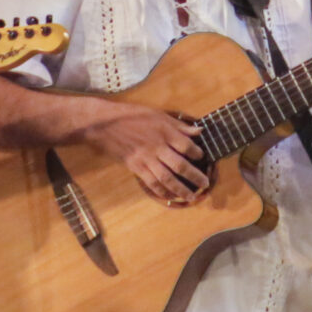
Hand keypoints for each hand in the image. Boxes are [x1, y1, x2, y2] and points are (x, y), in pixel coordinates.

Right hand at [84, 101, 211, 205]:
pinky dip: (162, 191)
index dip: (197, 153)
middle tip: (205, 183)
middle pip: (180, 166)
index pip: (186, 146)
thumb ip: (179, 125)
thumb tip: (199, 131)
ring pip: (167, 178)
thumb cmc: (132, 116)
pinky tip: (170, 196)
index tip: (201, 157)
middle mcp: (157, 147)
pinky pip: (152, 183)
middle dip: (195, 176)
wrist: (105, 124)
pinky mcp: (136, 167)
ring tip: (192, 196)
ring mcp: (146, 159)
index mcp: (164, 131)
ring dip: (181, 189)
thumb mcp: (157, 114)